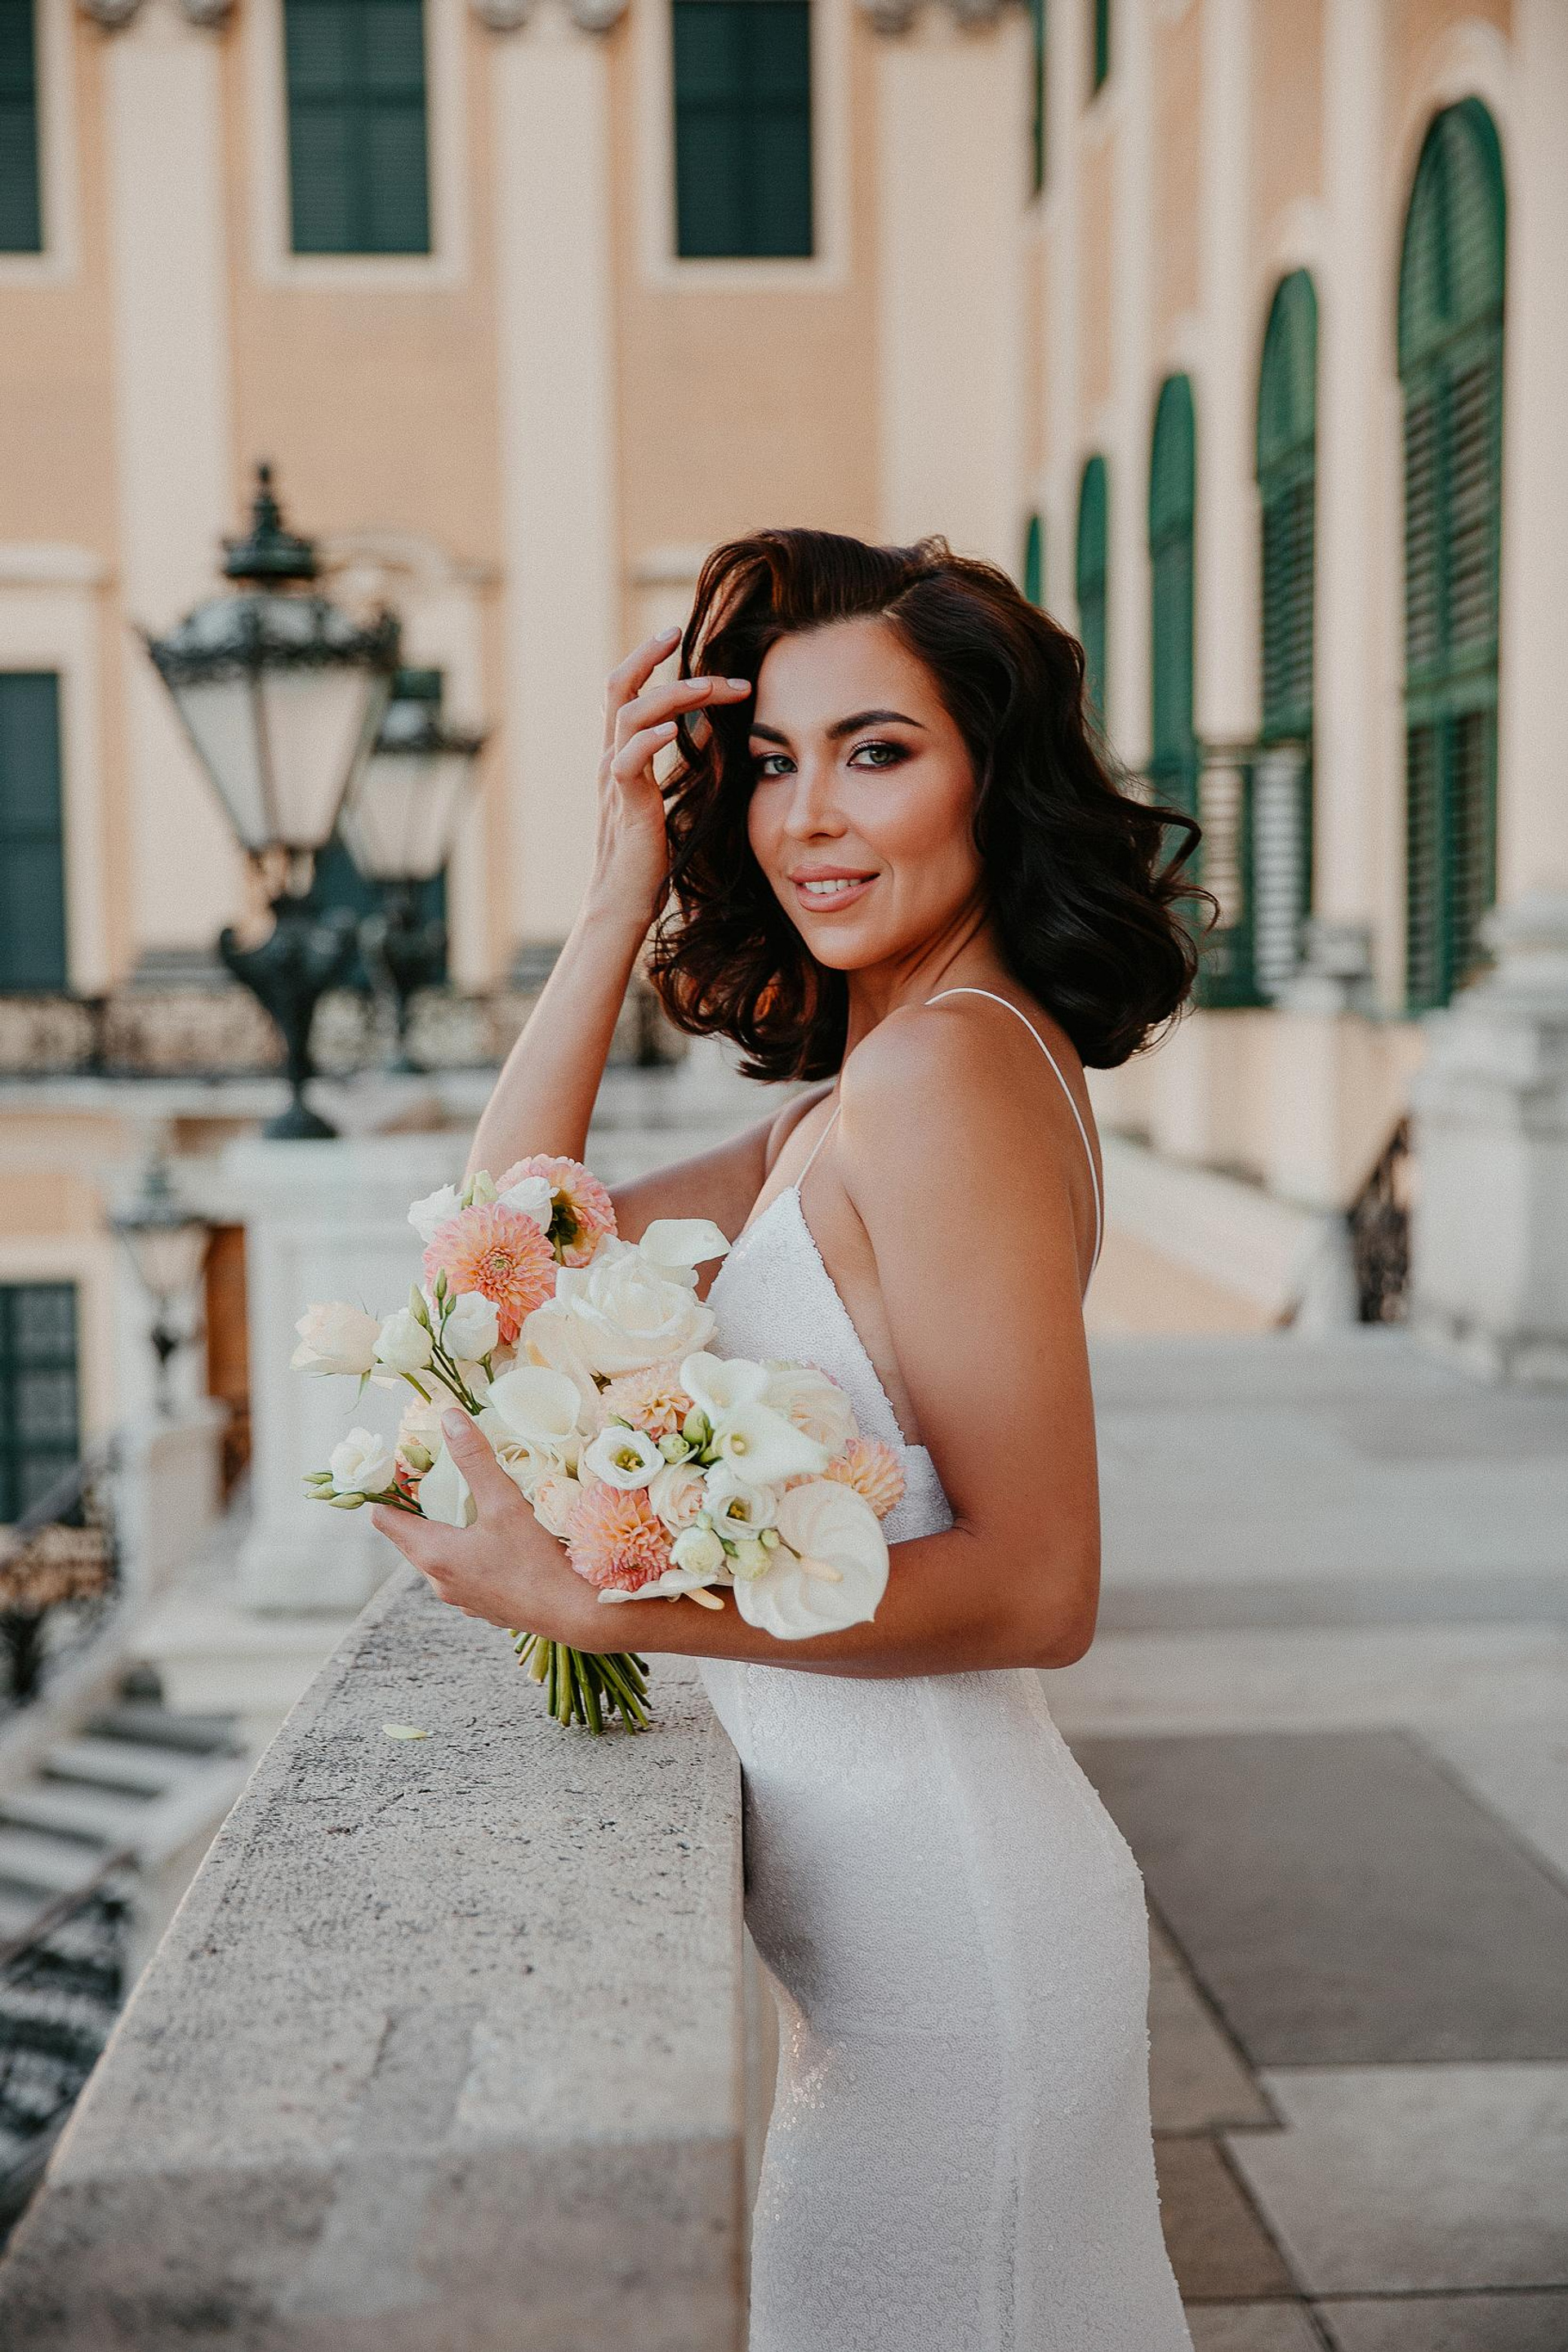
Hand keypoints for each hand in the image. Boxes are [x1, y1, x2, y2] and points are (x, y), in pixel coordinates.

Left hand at [368, 1414, 597, 1646]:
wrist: (576, 1615)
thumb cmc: (537, 1560)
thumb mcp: (505, 1502)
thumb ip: (475, 1460)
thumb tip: (449, 1418)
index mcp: (434, 1554)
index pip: (386, 1519)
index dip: (388, 1490)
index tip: (406, 1466)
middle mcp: (440, 1581)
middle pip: (412, 1537)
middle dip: (421, 1506)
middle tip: (441, 1476)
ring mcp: (462, 1598)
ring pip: (441, 1557)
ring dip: (448, 1530)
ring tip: (472, 1504)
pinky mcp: (486, 1607)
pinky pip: (466, 1574)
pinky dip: (471, 1553)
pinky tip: (499, 1540)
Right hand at [587, 625, 751, 928]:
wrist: (624, 901)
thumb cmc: (651, 855)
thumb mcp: (674, 797)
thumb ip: (688, 762)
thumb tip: (718, 730)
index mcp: (623, 753)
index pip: (628, 690)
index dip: (648, 658)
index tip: (679, 635)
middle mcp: (613, 758)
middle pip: (618, 688)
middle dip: (647, 655)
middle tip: (678, 630)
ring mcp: (615, 781)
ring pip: (627, 717)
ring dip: (668, 695)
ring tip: (704, 684)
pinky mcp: (626, 808)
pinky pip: (627, 765)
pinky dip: (647, 742)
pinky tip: (670, 730)